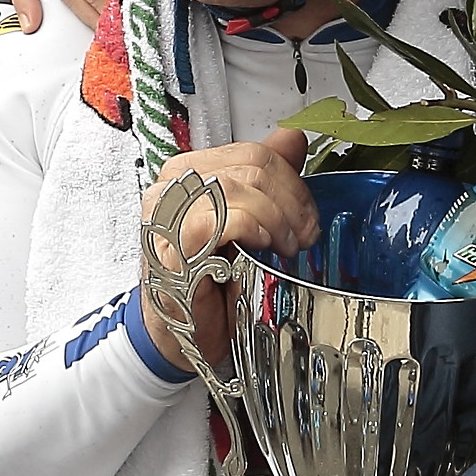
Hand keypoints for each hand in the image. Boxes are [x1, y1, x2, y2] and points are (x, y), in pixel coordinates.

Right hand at [137, 129, 315, 370]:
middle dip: (292, 200)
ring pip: (240, 187)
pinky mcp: (173, 246)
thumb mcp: (242, 222)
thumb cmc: (206, 282)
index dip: (292, 180)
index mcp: (188, 173)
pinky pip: (224, 218)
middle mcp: (173, 187)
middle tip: (304, 234)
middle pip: (251, 165)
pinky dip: (255, 229)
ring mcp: (169, 215)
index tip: (307, 215)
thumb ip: (264, 178)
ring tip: (286, 246)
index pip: (252, 152)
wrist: (177, 336)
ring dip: (278, 217)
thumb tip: (292, 138)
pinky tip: (263, 248)